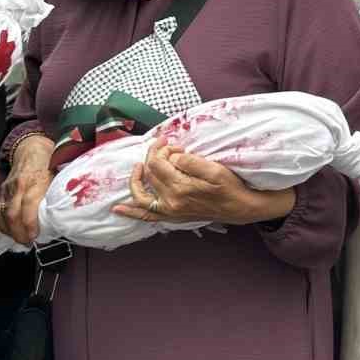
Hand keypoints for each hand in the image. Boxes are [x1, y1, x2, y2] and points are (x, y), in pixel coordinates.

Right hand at [0, 134, 55, 246]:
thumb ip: (62, 191)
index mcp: (35, 181)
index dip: (30, 223)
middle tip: (27, 243)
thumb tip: (68, 212)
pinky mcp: (2, 191)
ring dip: (9, 230)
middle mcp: (18, 186)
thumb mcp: (60, 174)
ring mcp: (8, 188)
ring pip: (1, 214)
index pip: (28, 205)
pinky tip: (9, 232)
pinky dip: (1, 223)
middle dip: (18, 232)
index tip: (35, 236)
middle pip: (12, 213)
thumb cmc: (50, 162)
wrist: (31, 148)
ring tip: (19, 240)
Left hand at [112, 142, 294, 226]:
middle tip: (165, 147)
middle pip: (150, 174)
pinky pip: (146, 216)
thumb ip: (190, 162)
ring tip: (138, 167)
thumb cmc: (231, 187)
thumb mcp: (215, 170)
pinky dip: (131, 212)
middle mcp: (171, 202)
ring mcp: (169, 211)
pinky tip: (118, 209)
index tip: (173, 144)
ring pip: (142, 194)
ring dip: (137, 179)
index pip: (159, 163)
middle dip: (154, 156)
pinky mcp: (172, 216)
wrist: (241, 207)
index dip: (162, 149)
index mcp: (180, 188)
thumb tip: (173, 158)